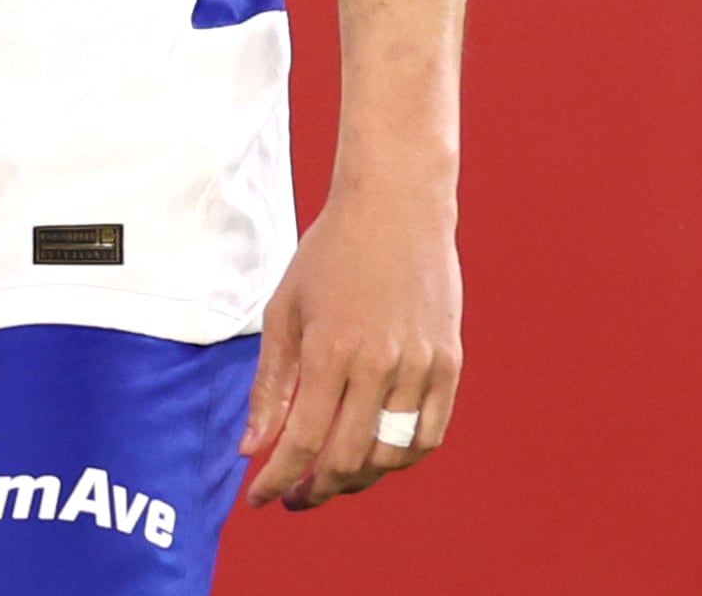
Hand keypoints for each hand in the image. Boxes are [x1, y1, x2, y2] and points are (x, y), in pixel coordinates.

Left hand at [240, 177, 463, 512]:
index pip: (301, 442)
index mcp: (330, 349)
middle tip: (295, 496)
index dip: (277, 480)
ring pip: (391, 456)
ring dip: (358, 480)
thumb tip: (252, 449)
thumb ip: (270, 384)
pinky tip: (378, 458)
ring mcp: (420, 364)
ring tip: (333, 477)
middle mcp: (378, 363)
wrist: (397, 204)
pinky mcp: (449, 361)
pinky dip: (403, 459)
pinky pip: (430, 435)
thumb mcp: (285, 309)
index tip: (258, 498)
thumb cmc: (331, 253)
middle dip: (315, 490)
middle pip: (346, 459)